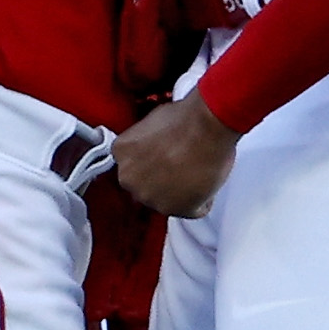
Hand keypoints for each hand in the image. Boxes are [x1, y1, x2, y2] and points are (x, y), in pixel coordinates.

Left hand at [112, 93, 237, 219]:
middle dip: (162, 178)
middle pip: (145, 185)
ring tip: (197, 172)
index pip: (132, 165)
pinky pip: (191, 210)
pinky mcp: (174, 210)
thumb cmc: (185, 119)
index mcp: (121, 152)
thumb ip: (147, 140)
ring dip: (180, 191)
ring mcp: (150, 197)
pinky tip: (207, 184)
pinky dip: (202, 202)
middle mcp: (130, 179)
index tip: (163, 158)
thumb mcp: (153, 120)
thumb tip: (158, 143)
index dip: (151, 161)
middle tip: (182, 164)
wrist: (206, 127)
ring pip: (166, 200)